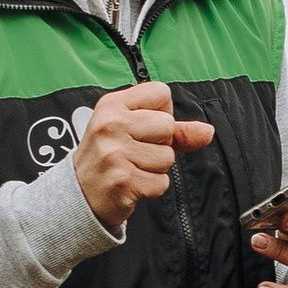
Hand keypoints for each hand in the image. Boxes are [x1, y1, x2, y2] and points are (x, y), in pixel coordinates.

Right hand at [74, 84, 213, 230]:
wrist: (79, 194)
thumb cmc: (110, 156)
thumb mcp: (134, 132)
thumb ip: (176, 130)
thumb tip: (208, 131)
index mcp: (112, 104)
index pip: (161, 92)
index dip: (161, 112)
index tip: (143, 127)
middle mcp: (110, 124)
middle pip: (168, 125)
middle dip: (160, 143)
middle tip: (134, 152)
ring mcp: (114, 153)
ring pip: (167, 156)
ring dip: (155, 168)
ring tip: (131, 168)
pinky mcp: (122, 180)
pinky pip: (161, 182)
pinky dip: (151, 188)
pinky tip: (131, 184)